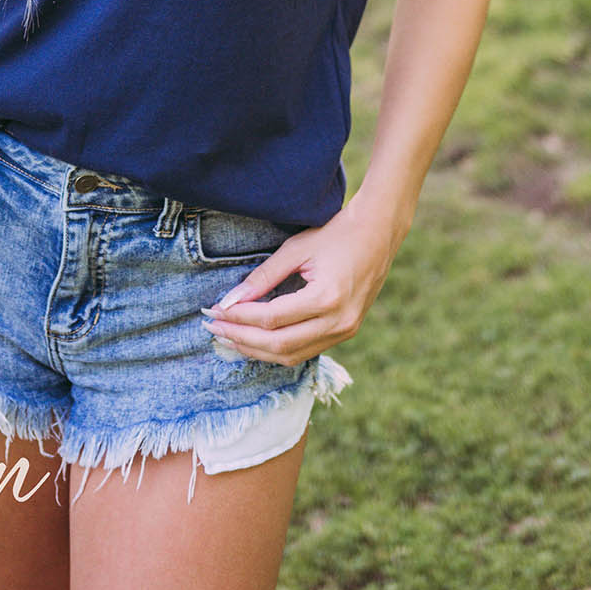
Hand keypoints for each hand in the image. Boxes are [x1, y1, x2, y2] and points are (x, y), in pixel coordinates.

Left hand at [199, 196, 402, 365]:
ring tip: (228, 338)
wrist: (378, 234)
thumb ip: (263, 276)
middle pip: (279, 345)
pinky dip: (277, 350)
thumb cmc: (335, 234)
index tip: (214, 311)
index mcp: (326, 299)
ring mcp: (345, 332)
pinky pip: (306, 351)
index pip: (271, 318)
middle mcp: (338, 323)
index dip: (239, 317)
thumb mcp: (296, 248)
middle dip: (241, 339)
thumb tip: (229, 300)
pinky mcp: (346, 333)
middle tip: (212, 328)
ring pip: (291, 356)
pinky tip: (256, 340)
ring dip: (256, 350)